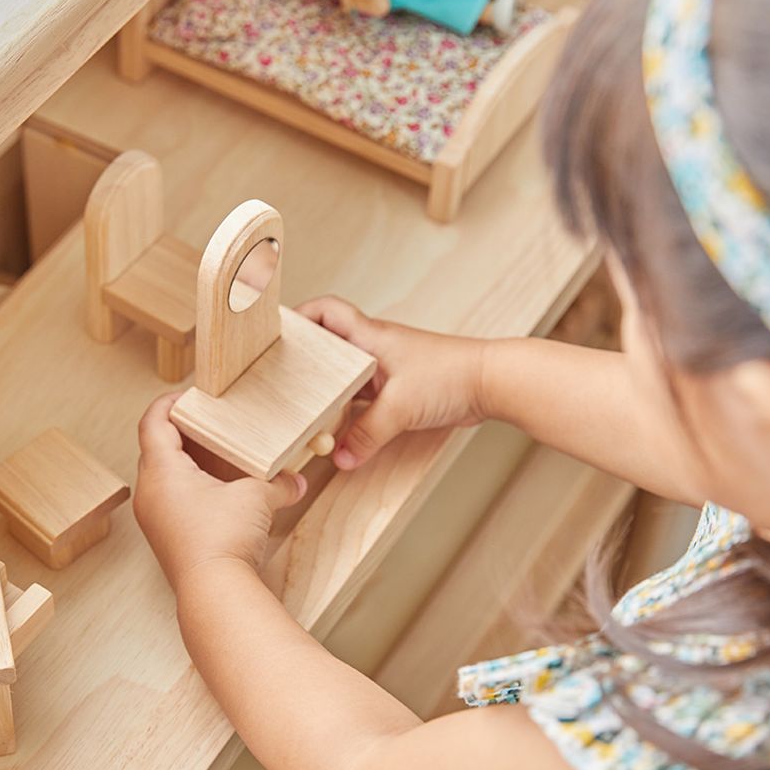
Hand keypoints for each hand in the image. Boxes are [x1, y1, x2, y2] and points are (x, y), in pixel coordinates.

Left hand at [134, 395, 306, 590]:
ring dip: (191, 463)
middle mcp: (150, 492)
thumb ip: (278, 483)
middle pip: (158, 447)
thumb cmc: (224, 540)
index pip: (153, 421)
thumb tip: (296, 482)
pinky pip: (174, 500)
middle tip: (211, 422)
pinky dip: (195, 488)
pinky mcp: (167, 538)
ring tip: (221, 455)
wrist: (215, 593)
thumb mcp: (257, 498)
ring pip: (166, 476)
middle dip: (185, 432)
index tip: (191, 396)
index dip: (170, 403)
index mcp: (161, 471)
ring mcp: (155, 518)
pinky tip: (223, 491)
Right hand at [298, 296, 487, 469]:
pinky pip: (365, 401)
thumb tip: (340, 458)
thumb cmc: (452, 375)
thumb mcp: (401, 406)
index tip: (276, 335)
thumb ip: (367, 434)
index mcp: (370, 336)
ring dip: (328, 393)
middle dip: (306, 363)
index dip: (300, 317)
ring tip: (303, 412)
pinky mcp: (401, 391)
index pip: (326, 311)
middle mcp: (375, 350)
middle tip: (281, 382)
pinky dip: (350, 413)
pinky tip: (339, 432)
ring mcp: (388, 371)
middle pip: (329, 349)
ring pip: (346, 379)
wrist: (493, 382)